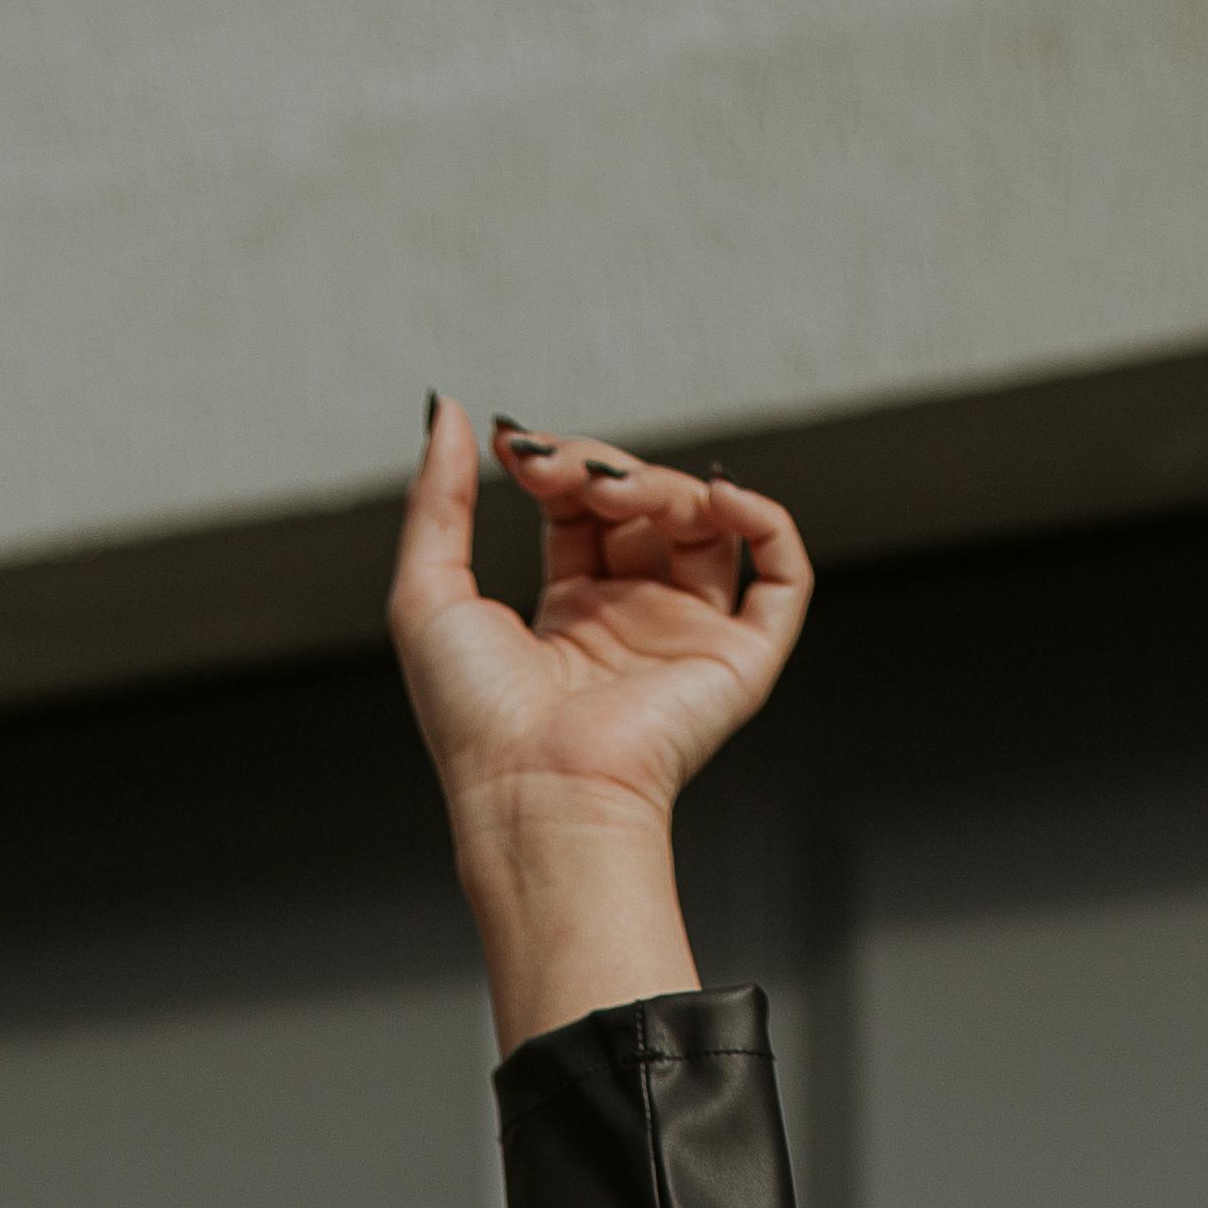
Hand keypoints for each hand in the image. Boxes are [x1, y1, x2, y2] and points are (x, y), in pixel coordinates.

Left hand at [389, 405, 812, 1046]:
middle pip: (644, 505)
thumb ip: (438, 498)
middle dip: (604, 469)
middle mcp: (632, 622)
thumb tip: (452, 414)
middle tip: (564, 473)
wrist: (532, 793)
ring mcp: (687, 639)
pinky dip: (764, 520)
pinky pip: (780, 574)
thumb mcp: (427, 591)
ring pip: (705, 525)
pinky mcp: (738, 662)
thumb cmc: (475, 723)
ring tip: (620, 493)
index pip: (583, 507)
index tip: (518, 447)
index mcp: (568, 616)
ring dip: (667, 485)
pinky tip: (719, 496)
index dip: (559, 465)